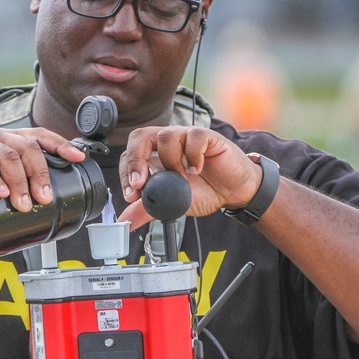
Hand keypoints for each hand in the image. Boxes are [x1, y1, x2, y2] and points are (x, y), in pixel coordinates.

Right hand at [0, 126, 85, 210]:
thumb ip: (0, 179)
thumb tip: (25, 207)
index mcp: (2, 138)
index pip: (38, 135)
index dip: (60, 145)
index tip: (78, 158)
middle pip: (26, 149)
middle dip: (40, 174)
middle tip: (45, 198)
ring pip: (6, 155)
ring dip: (19, 181)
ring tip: (24, 204)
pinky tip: (0, 193)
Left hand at [117, 126, 263, 229]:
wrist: (233, 192)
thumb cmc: (204, 191)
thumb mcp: (171, 204)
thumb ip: (147, 210)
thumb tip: (125, 222)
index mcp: (155, 156)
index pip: (130, 154)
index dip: (127, 172)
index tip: (132, 194)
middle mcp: (168, 143)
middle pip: (140, 136)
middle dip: (136, 160)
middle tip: (140, 183)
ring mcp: (186, 137)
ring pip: (166, 136)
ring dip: (170, 161)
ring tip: (182, 178)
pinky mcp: (207, 136)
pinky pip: (194, 136)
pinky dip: (193, 155)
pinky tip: (197, 170)